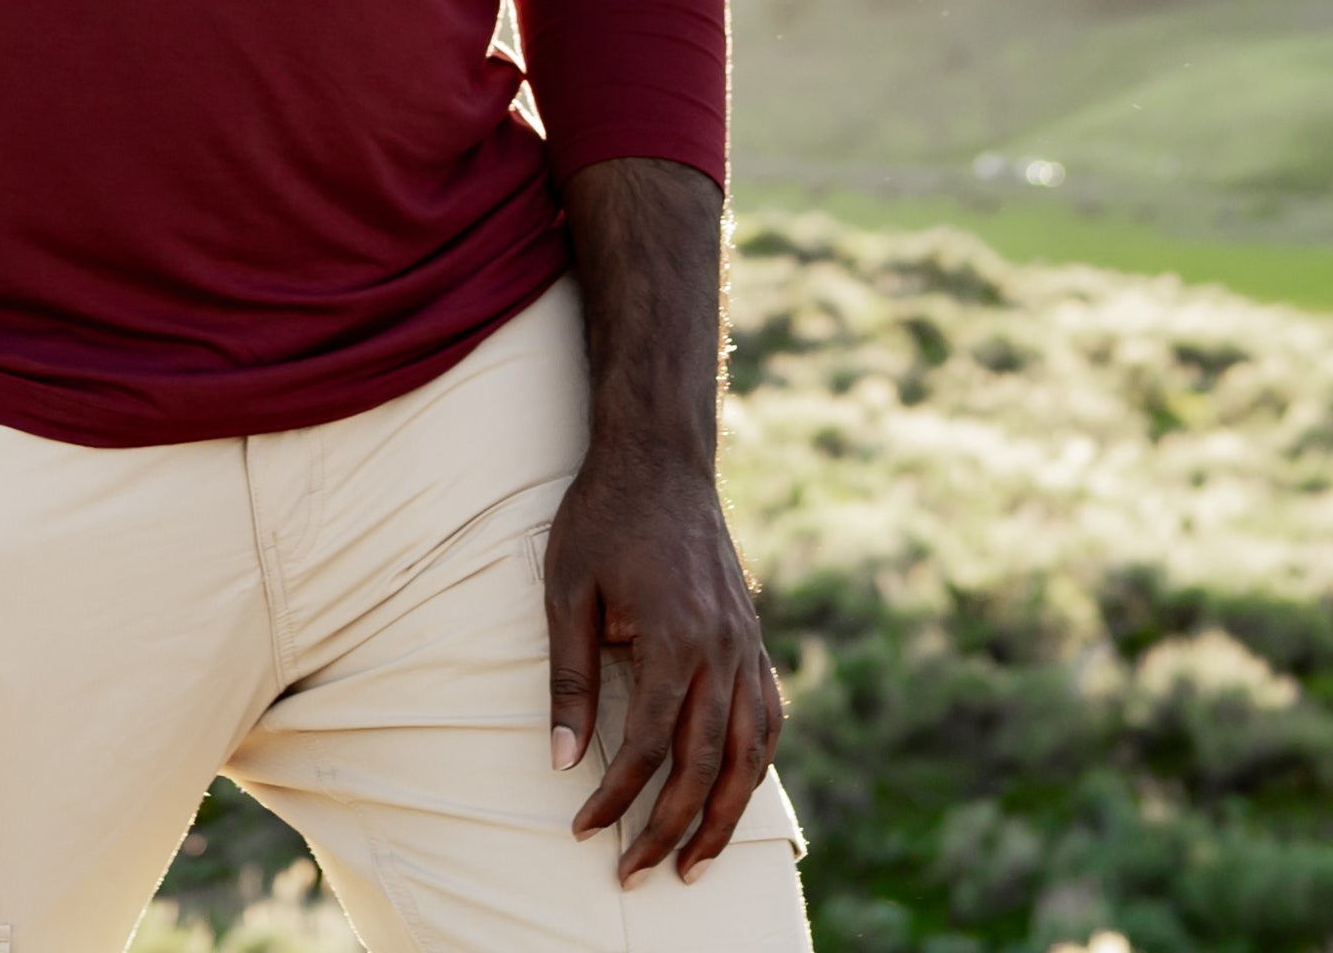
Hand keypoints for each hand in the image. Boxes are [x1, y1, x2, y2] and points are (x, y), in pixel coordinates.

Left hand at [545, 426, 785, 885]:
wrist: (659, 457)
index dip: (615, 798)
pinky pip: (769, 715)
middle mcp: (721, 649)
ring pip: (749, 754)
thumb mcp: (567, 590)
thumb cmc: (603, 516)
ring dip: (724, 815)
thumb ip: (570, 678)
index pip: (648, 748)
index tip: (583, 830)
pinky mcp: (752, 635)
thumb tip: (564, 761)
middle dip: (669, 830)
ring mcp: (745, 643)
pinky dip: (757, 763)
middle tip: (635, 875)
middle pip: (703, 765)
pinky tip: (737, 790)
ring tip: (696, 863)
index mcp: (675, 640)